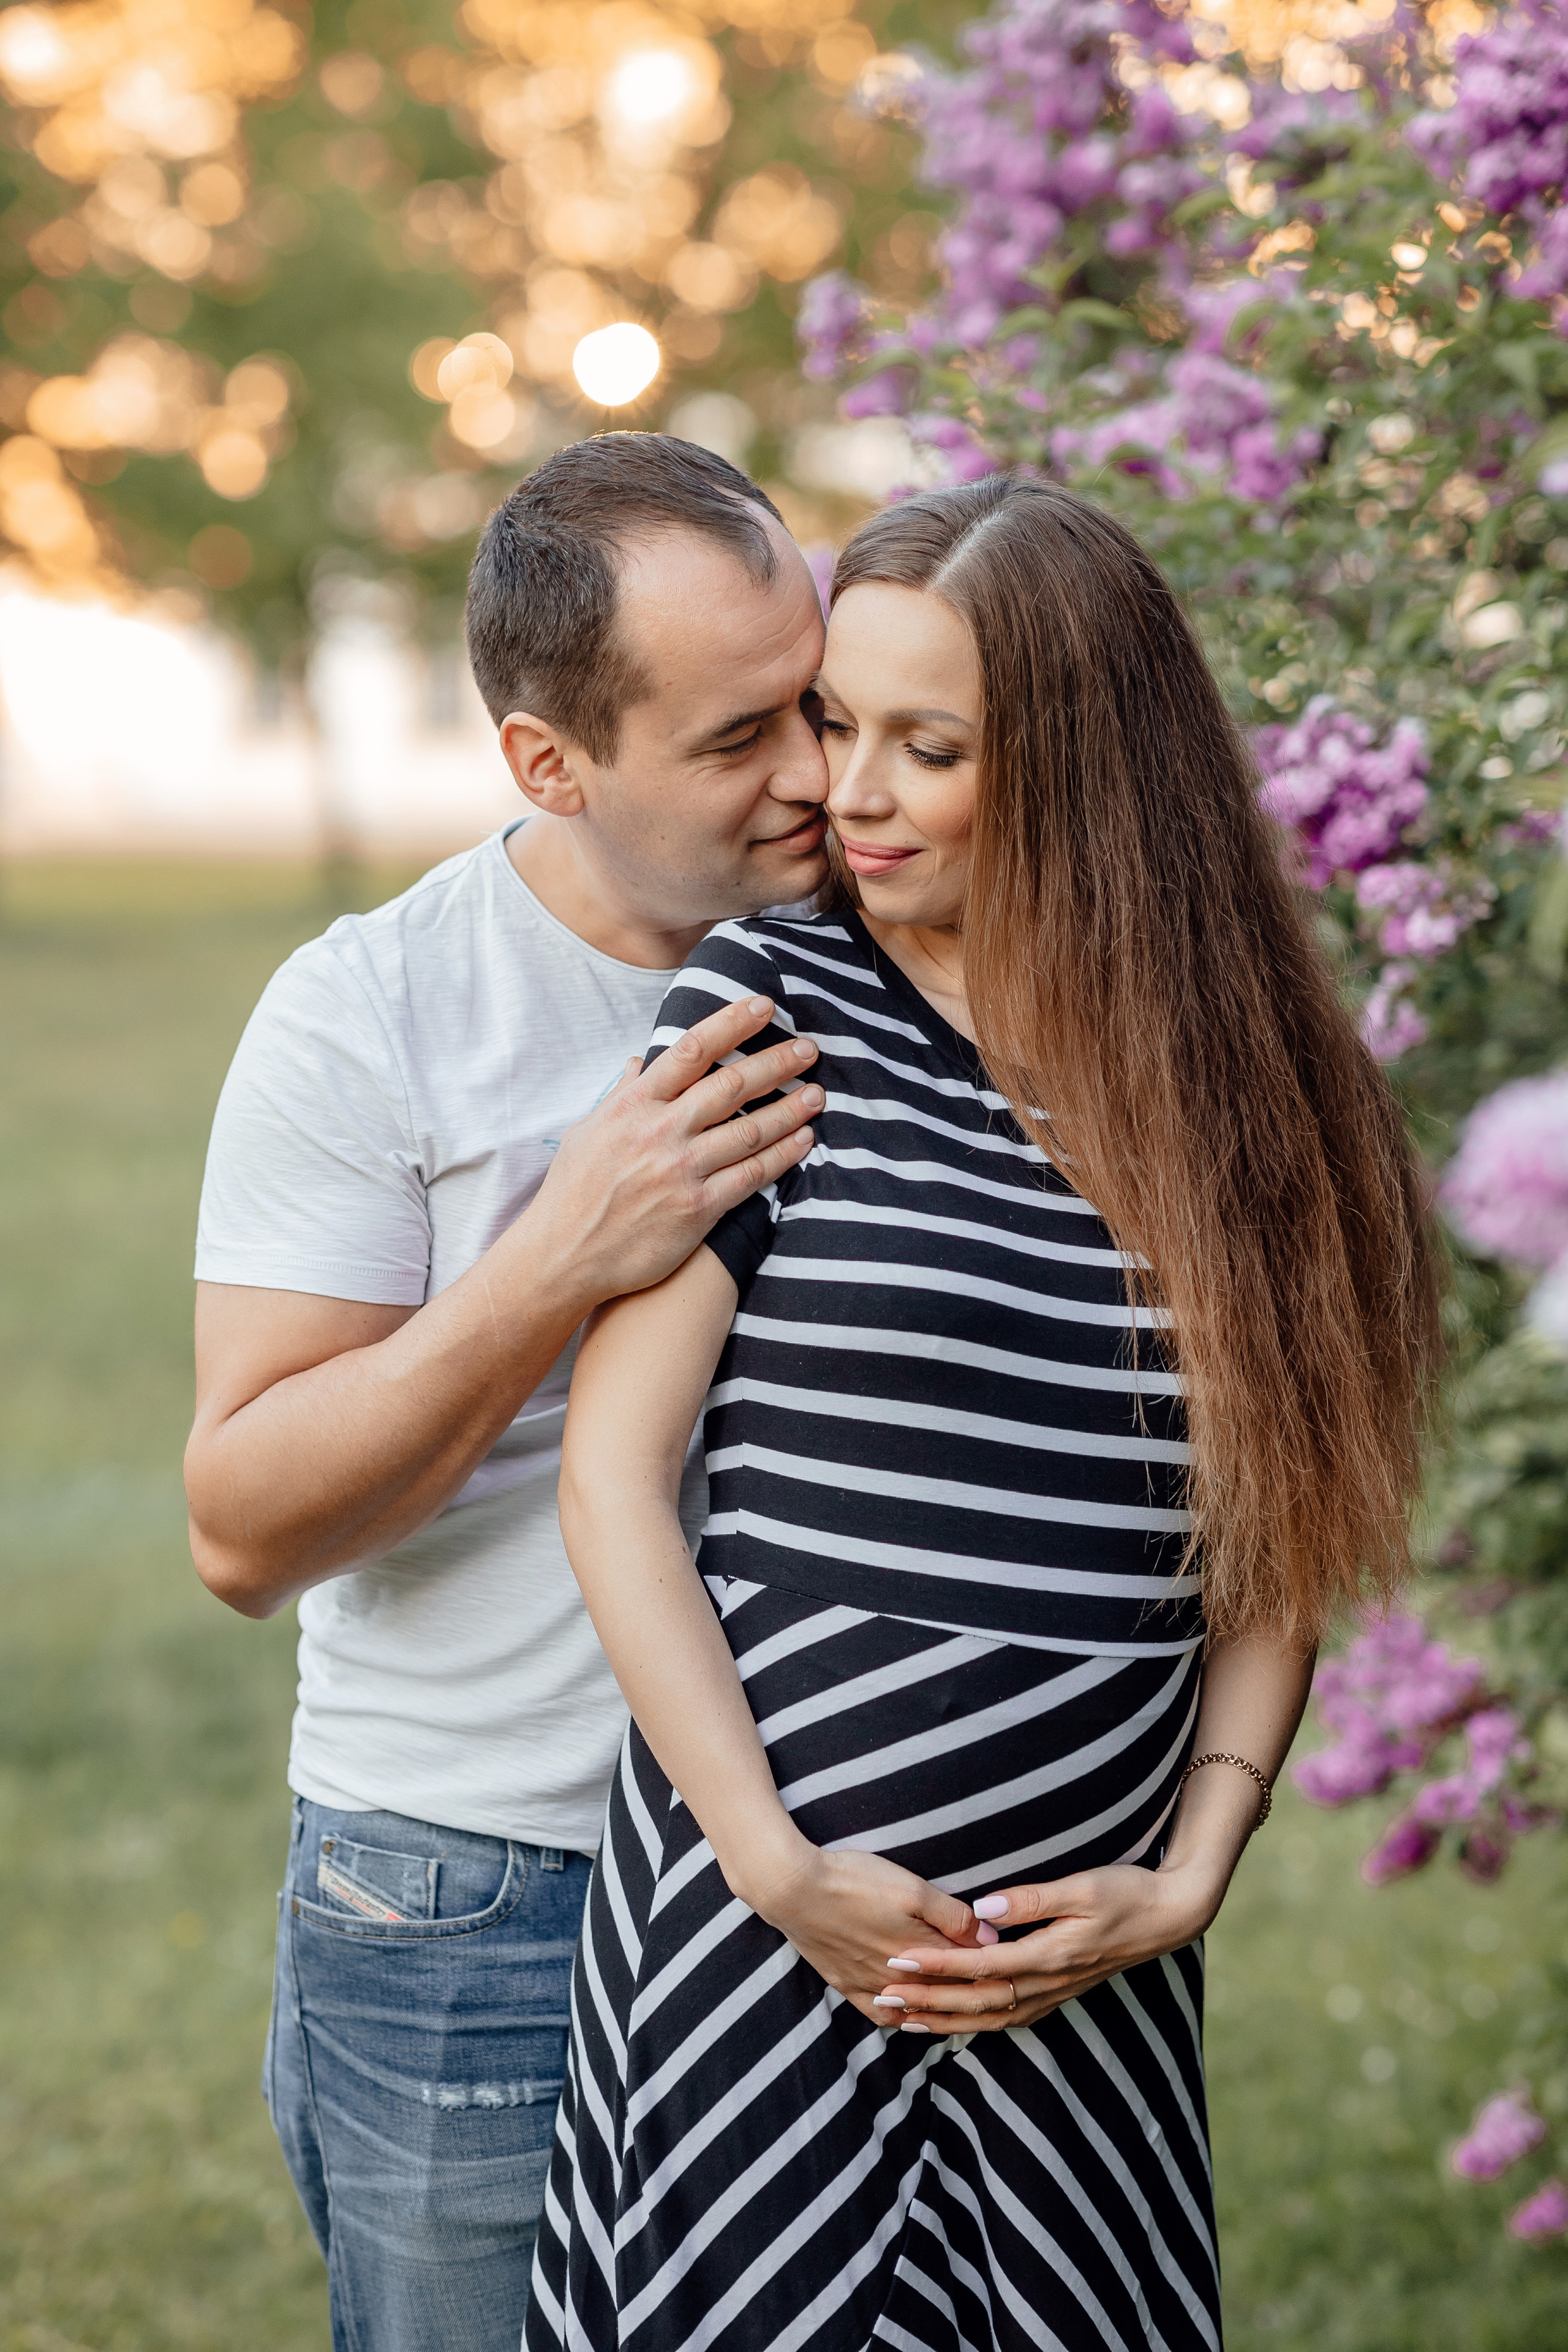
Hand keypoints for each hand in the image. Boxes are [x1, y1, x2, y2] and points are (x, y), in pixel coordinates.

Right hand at [529, 995, 821, 1304]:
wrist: (564, 1254)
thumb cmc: (573, 1192)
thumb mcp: (588, 1131)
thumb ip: (621, 1095)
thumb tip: (639, 1062)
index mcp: (633, 1105)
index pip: (690, 1050)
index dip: (731, 1023)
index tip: (763, 1006)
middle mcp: (660, 1132)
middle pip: (731, 1086)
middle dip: (776, 1062)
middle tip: (808, 1048)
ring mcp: (680, 1171)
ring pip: (750, 1131)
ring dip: (790, 1109)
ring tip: (817, 1094)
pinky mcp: (697, 1208)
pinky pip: (750, 1176)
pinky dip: (782, 1156)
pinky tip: (804, 1141)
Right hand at [737, 1840, 987, 2027]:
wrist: (795, 1890)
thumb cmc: (855, 1880)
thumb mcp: (912, 1888)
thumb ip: (953, 1916)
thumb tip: (991, 1939)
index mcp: (922, 1952)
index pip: (968, 1972)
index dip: (993, 1973)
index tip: (1016, 1972)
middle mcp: (900, 1977)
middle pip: (946, 1994)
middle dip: (975, 1994)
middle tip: (1002, 1993)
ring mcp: (871, 1985)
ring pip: (916, 2009)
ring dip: (942, 2010)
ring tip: (966, 2008)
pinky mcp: (847, 1985)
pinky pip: (881, 2015)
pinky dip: (901, 2018)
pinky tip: (909, 2016)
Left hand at [871, 1862, 1222, 2033]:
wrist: (1168, 1917)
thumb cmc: (1126, 1892)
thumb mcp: (1083, 1886)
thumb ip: (1033, 1899)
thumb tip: (984, 1910)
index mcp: (1050, 1955)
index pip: (980, 1967)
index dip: (937, 1966)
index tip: (899, 1959)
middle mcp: (1047, 1983)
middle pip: (976, 2001)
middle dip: (928, 2001)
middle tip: (882, 1995)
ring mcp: (1052, 1993)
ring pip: (989, 2017)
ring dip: (944, 2020)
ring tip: (902, 2017)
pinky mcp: (1055, 1993)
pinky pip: (1006, 2017)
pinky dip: (972, 2022)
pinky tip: (950, 2022)